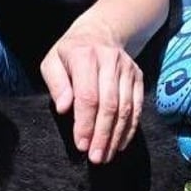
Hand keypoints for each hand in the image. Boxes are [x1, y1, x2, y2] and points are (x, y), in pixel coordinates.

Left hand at [41, 31, 143, 163]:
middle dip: (102, 134)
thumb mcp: (52, 61)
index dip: (85, 123)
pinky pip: (137, 106)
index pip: (88, 95)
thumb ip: (55, 83)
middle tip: (95, 157)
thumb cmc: (69, 54)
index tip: (81, 144)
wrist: (100, 33)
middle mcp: (110, 61)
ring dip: (116, 136)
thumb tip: (64, 107)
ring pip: (125, 108)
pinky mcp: (138, 77)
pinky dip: (129, 128)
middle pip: (109, 105)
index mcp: (84, 56)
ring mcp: (127, 69)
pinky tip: (120, 144)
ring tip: (106, 156)